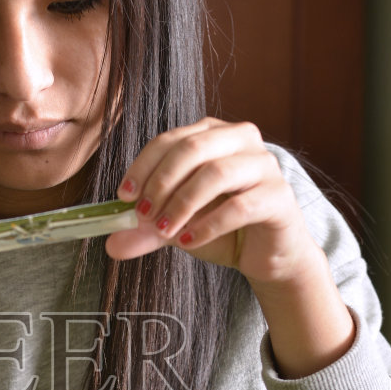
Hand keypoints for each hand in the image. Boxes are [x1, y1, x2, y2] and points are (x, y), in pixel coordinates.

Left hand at [108, 119, 354, 378]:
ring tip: (164, 231)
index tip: (124, 196)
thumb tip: (111, 243)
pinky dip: (207, 226)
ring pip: (216, 174)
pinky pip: (239, 206)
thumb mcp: (178, 225)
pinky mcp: (279, 196)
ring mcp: (265, 166)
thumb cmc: (224, 229)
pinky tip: (189, 242)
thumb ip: (147, 229)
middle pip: (192, 149)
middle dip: (160, 183)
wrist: (268, 255)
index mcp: (214, 134)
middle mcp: (242, 140)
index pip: (171, 139)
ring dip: (182, 205)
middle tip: (141, 214)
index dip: (143, 166)